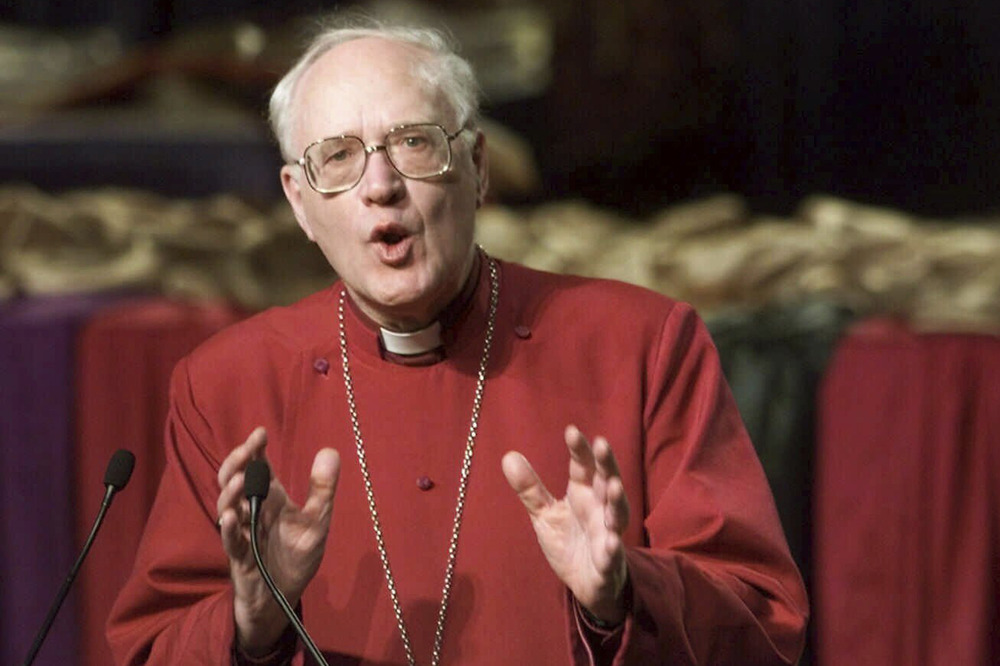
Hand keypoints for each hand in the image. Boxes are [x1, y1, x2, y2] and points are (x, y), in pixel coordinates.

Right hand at [216, 427, 340, 653]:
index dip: (254, 449)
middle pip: (234, 479)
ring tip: (240, 480)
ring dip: (230, 492)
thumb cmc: (297, 556)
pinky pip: (229, 541)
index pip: (258, 467)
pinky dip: (226, 529)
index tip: (260, 433)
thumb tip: (330, 450)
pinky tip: (228, 517)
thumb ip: (323, 489)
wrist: (284, 597)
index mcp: (270, 499)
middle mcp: (252, 511)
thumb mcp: (317, 521)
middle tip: (247, 450)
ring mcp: (242, 532)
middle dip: (237, 463)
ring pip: (226, 506)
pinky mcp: (239, 557)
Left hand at [502, 425, 628, 623]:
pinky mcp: (608, 563)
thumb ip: (530, 488)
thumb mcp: (545, 514)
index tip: (571, 431)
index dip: (579, 450)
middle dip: (606, 464)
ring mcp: (607, 535)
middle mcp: (599, 509)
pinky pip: (612, 555)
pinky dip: (613, 548)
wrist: (585, 583)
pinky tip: (611, 543)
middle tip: (602, 444)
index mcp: (583, 494)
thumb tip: (508, 455)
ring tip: (613, 486)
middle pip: (605, 482)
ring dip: (616, 501)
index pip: (583, 467)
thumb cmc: (569, 542)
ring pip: (616, 515)